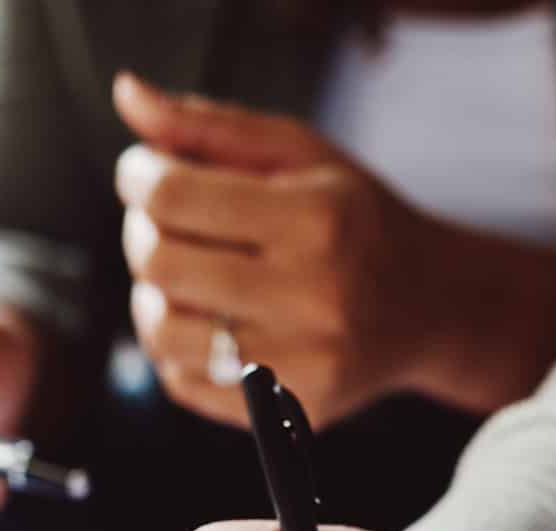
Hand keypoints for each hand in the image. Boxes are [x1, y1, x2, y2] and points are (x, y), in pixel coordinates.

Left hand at [111, 72, 449, 428]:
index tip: (143, 173)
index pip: (175, 196)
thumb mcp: (301, 155)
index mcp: (318, 218)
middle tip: (160, 222)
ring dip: (150, 297)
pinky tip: (205, 321)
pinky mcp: (292, 410)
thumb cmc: (353, 220)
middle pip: (160, 264)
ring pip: (163, 332)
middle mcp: (314, 295)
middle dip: (140, 233)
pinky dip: (176, 349)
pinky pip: (185, 384)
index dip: (138, 177)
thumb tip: (128, 95)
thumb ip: (211, 126)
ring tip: (177, 275)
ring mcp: (305, 363)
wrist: (428, 306)